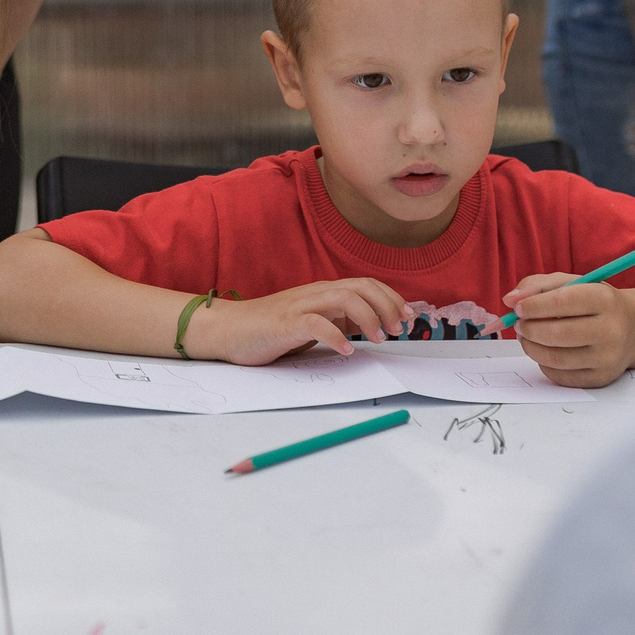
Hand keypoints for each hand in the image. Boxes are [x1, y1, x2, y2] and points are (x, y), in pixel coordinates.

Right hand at [197, 279, 415, 363]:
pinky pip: (316, 323)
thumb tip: (369, 326)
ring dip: (368, 318)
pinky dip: (336, 335)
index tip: (408, 317)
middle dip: (386, 305)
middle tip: (398, 329)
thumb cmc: (269, 330)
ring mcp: (299, 306)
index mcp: (322, 293)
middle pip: (360, 286)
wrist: (226, 330)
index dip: (391, 297)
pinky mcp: (284, 324)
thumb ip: (337, 320)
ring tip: (378, 339)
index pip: (365, 284)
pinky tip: (346, 350)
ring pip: (344, 298)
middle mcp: (314, 294)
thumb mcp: (311, 322)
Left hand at [505, 274, 634, 386]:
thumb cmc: (595, 303)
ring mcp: (607, 357)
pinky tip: (544, 350)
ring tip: (527, 336)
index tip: (518, 307)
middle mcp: (611, 330)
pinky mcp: (601, 378)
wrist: (633, 329)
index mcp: (605, 299)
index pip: (562, 302)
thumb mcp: (572, 282)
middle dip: (528, 328)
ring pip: (555, 358)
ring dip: (530, 347)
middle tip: (519, 324)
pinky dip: (543, 363)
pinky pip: (560, 376)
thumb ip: (537, 285)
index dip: (534, 305)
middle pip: (557, 334)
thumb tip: (509, 300)